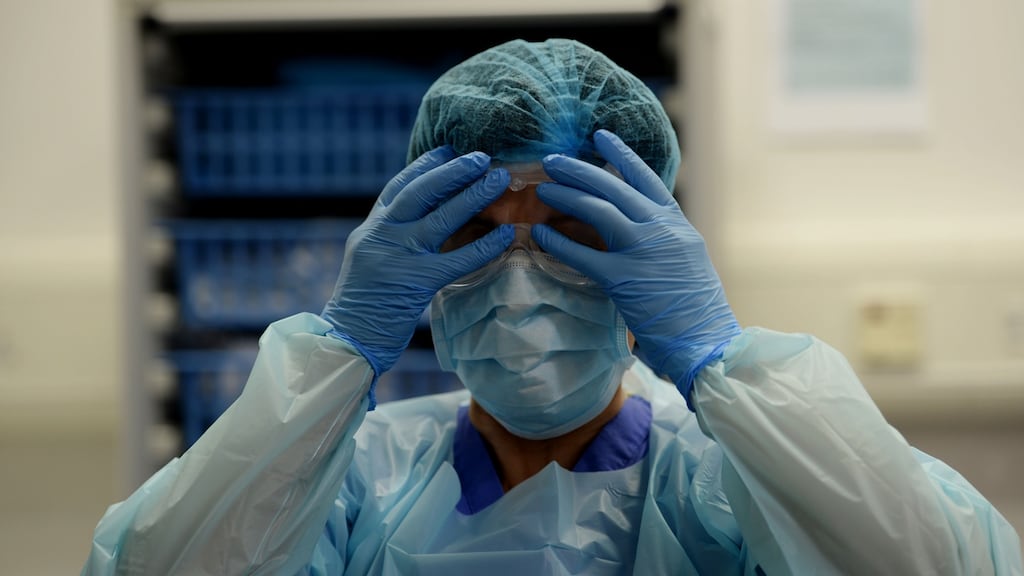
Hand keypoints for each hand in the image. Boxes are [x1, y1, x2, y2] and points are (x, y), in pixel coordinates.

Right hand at [322, 146, 512, 377]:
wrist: (346, 341)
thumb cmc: (363, 307)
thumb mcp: (369, 261)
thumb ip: (391, 239)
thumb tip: (424, 221)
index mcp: (370, 229)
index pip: (398, 186)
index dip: (425, 165)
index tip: (450, 150)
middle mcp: (381, 235)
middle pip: (421, 191)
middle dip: (453, 170)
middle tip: (482, 157)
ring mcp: (397, 257)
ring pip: (441, 216)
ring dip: (473, 195)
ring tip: (499, 181)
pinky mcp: (415, 282)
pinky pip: (458, 259)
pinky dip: (484, 246)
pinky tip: (505, 235)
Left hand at [532, 129, 740, 406]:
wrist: (708, 342)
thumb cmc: (697, 311)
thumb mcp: (687, 261)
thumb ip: (663, 239)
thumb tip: (636, 228)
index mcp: (677, 224)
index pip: (646, 179)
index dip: (621, 155)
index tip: (599, 137)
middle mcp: (662, 230)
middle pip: (615, 186)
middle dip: (580, 169)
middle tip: (552, 160)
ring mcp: (644, 252)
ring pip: (599, 209)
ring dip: (566, 194)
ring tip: (542, 188)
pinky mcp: (624, 280)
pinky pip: (582, 254)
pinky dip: (557, 242)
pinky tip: (538, 234)